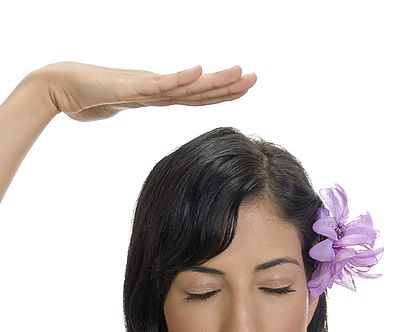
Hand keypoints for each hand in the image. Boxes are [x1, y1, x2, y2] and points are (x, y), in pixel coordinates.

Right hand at [32, 61, 256, 121]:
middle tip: (255, 77)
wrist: (59, 87)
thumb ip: (134, 104)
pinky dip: (178, 79)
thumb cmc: (87, 98)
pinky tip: (198, 71)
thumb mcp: (121, 106)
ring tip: (240, 71)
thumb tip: (141, 104)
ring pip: (185, 86)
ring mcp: (144, 87)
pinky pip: (158, 84)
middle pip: (198, 90)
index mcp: (157, 95)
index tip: (245, 87)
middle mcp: (156, 88)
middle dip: (228, 85)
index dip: (221, 93)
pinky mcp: (128, 88)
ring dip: (213, 81)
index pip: (196, 97)